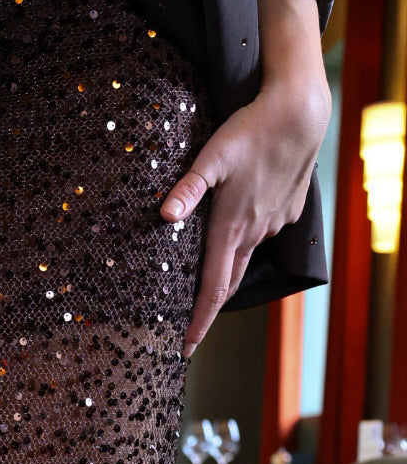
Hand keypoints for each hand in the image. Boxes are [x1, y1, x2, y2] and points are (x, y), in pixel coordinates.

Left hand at [159, 0, 332, 357]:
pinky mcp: (285, 212)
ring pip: (244, 258)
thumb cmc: (251, 132)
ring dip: (226, 274)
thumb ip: (187, 188)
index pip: (212, 289)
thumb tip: (163, 216)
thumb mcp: (211, 157)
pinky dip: (246, 241)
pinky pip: (261, 234)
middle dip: (207, 311)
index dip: (199, 322)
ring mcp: (272, 224)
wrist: (300, 114)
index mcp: (230, 228)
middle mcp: (253, 234)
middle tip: (190, 334)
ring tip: (207, 287)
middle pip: (227, 284)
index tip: (186, 348)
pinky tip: (239, 230)